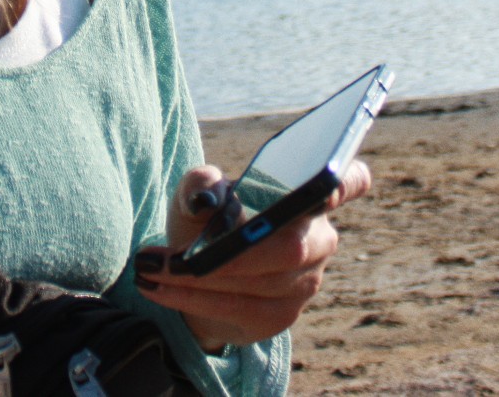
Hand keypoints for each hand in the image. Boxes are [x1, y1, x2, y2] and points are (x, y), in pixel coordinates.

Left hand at [134, 160, 373, 350]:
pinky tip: (159, 289)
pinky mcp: (283, 316)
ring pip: (262, 282)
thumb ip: (199, 183)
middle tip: (175, 253)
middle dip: (231, 252)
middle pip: (290, 247)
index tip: (323, 187)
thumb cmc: (207, 220)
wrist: (197, 271)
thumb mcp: (196, 195)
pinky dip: (195, 299)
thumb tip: (206, 192)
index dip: (342, 184)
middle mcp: (318, 240)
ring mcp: (305, 282)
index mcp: (307, 196)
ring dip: (201, 278)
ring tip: (151, 268)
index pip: (347, 182)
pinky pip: (241, 308)